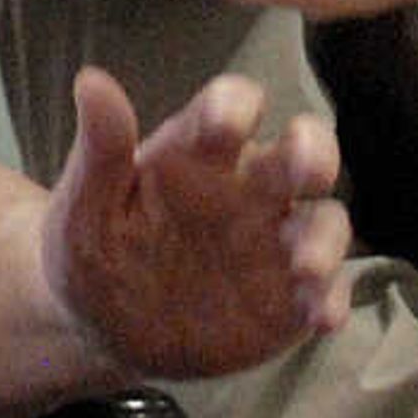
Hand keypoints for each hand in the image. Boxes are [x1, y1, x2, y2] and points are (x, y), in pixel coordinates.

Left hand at [38, 69, 350, 377]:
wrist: (106, 335)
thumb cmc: (96, 254)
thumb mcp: (85, 210)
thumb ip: (100, 151)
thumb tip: (91, 81)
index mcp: (199, 153)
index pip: (230, 106)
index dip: (235, 106)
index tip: (226, 122)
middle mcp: (249, 188)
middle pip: (303, 149)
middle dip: (315, 151)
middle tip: (310, 169)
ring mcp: (275, 242)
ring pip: (325, 220)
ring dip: (325, 239)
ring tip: (305, 268)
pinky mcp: (290, 297)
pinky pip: (326, 290)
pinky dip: (332, 299)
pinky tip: (321, 319)